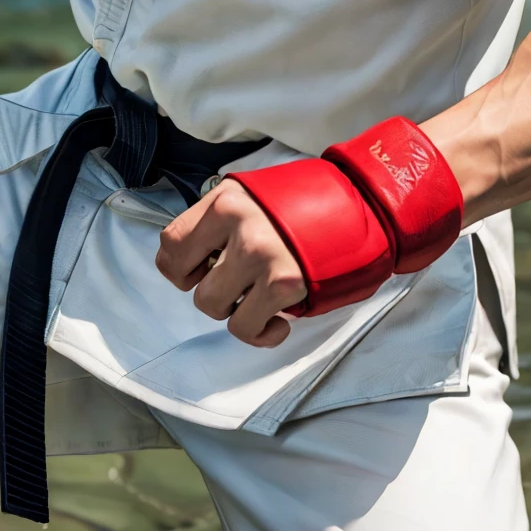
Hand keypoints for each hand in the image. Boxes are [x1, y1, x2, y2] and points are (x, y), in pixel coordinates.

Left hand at [156, 178, 306, 347]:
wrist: (361, 207)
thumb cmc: (303, 207)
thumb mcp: (252, 198)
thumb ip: (219, 222)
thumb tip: (194, 261)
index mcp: (225, 200)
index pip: (170, 243)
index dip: (181, 267)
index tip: (201, 270)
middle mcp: (238, 223)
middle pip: (191, 285)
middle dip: (212, 292)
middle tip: (239, 283)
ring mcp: (260, 254)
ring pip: (214, 307)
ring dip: (235, 311)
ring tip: (259, 297)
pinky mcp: (283, 283)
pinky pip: (245, 328)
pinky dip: (259, 332)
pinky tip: (277, 318)